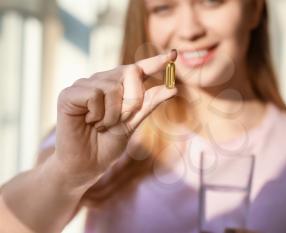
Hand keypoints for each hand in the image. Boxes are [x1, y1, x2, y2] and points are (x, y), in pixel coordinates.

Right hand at [54, 50, 177, 184]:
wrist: (86, 165)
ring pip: (112, 86)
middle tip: (120, 120)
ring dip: (113, 114)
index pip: (139, 69)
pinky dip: (97, 114)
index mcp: (118, 87)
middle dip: (133, 100)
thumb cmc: (108, 144)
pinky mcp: (69, 94)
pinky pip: (94, 94)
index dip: (155, 61)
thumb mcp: (134, 122)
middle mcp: (102, 81)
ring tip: (101, 126)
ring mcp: (85, 85)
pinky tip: (89, 122)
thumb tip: (173, 88)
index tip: (174, 54)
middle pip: (130, 72)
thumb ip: (149, 103)